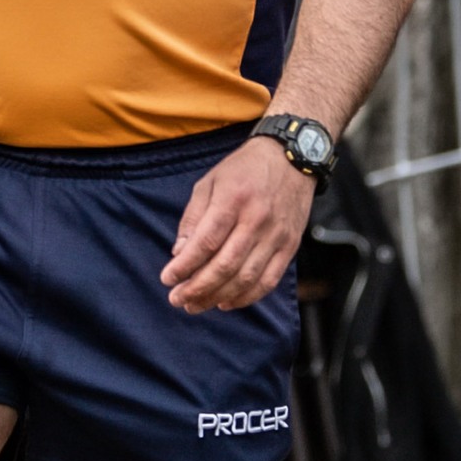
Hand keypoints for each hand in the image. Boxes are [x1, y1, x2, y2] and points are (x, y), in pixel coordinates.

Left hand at [162, 137, 315, 312]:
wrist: (293, 156)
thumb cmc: (245, 168)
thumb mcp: (210, 181)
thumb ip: (193, 217)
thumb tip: (179, 253)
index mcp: (233, 199)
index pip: (206, 242)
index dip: (184, 266)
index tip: (167, 278)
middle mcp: (257, 219)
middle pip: (225, 265)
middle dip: (197, 288)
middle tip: (177, 299)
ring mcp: (276, 235)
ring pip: (246, 278)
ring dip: (218, 297)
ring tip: (197, 304)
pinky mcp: (290, 246)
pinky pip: (269, 280)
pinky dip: (247, 297)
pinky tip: (227, 302)